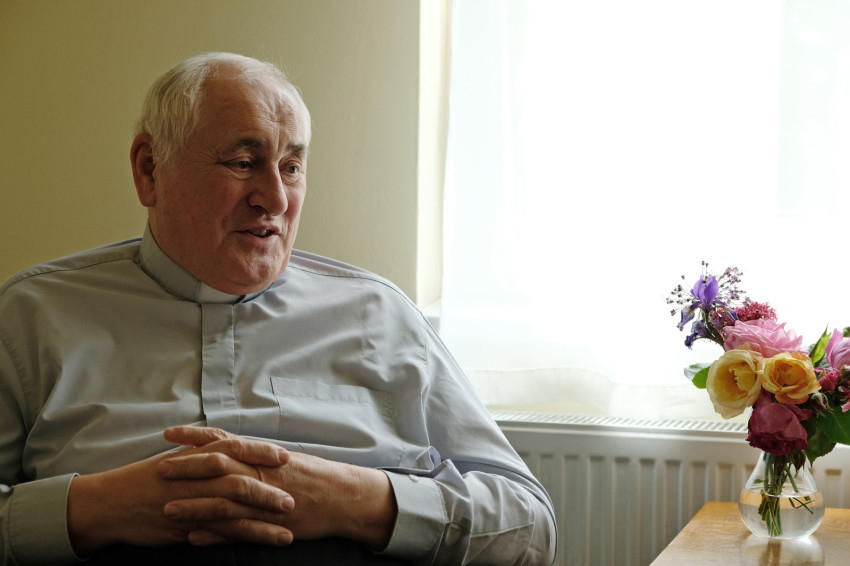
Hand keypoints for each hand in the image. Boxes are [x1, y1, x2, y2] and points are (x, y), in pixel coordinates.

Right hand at [67, 431, 292, 555]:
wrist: (109, 503)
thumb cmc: (144, 479)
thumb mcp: (175, 459)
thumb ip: (202, 454)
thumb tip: (231, 449)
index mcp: (195, 457)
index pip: (234, 449)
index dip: (260, 452)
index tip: (285, 456)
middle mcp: (195, 478)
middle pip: (240, 480)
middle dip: (269, 490)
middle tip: (293, 498)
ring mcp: (191, 504)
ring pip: (234, 511)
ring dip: (263, 521)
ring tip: (288, 529)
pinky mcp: (185, 528)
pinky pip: (218, 534)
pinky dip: (243, 538)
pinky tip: (261, 544)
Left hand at [160, 426, 397, 549]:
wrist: (341, 496)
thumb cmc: (313, 475)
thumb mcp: (282, 458)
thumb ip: (254, 455)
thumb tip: (228, 447)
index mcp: (261, 455)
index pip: (222, 441)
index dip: (193, 438)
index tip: (168, 434)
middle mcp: (260, 474)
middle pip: (216, 468)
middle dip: (185, 469)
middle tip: (158, 469)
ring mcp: (263, 500)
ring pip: (222, 501)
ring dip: (193, 506)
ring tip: (166, 509)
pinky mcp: (268, 524)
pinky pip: (237, 531)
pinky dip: (214, 535)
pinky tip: (193, 538)